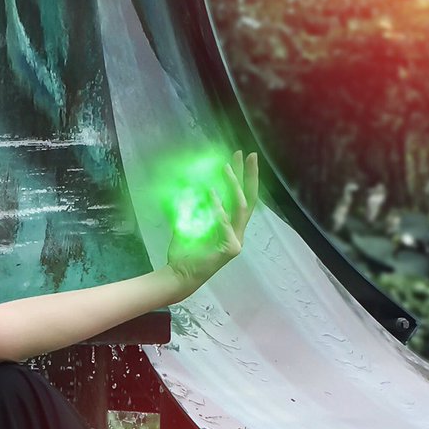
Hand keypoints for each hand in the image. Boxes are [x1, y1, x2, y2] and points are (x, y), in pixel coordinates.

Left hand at [164, 150, 259, 299]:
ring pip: (241, 207)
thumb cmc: (184, 251)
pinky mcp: (231, 248)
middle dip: (250, 175)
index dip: (241, 177)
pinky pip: (226, 223)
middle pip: (248, 198)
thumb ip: (193, 206)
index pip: (240, 197)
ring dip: (233, 186)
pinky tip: (209, 192)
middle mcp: (237, 231)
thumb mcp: (187, 222)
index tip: (238, 157)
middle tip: (249, 154)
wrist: (178, 274)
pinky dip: (218, 207)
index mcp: (230, 225)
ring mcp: (236, 240)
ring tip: (226, 168)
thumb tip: (194, 184)